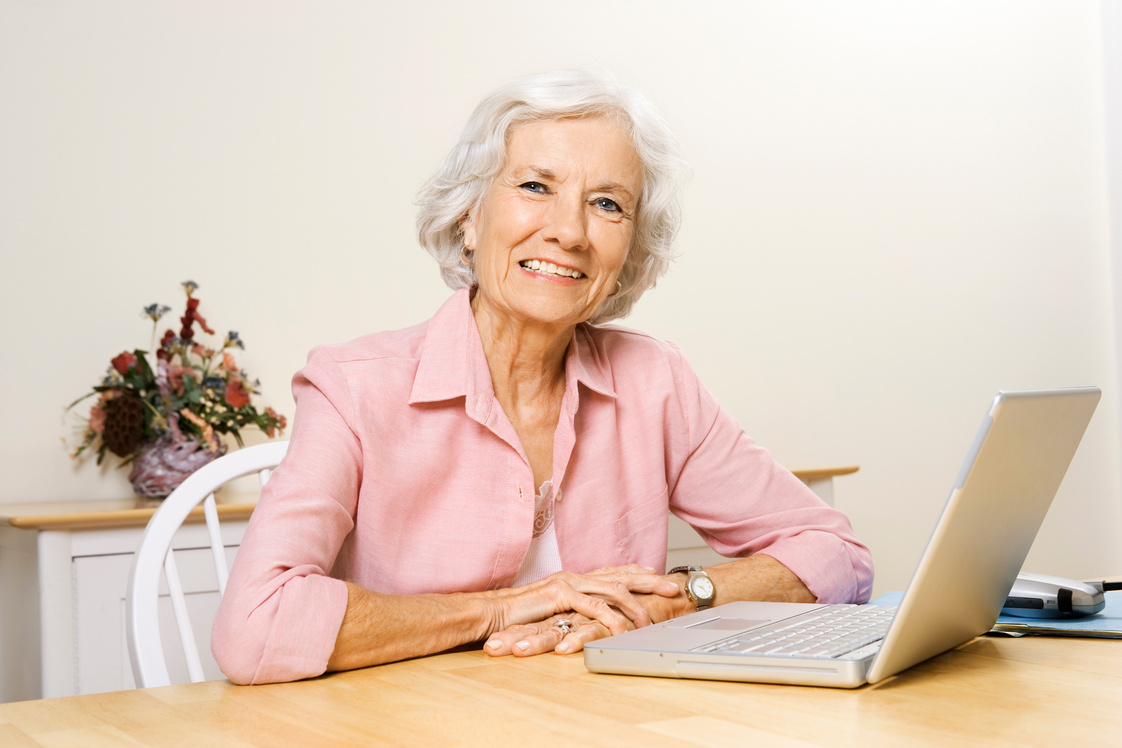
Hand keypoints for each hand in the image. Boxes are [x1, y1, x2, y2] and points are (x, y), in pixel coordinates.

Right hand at [482, 564, 679, 655]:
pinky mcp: (560, 595)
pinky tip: (625, 628)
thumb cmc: (515, 614)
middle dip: (650, 583)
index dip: (636, 573)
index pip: (611, 572)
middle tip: (674, 588)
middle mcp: (574, 576)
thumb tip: (581, 619)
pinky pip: (594, 607)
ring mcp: (568, 583)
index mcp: (572, 578)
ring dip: (636, 604)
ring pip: (613, 590)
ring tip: (654, 616)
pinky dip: (612, 617)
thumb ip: (566, 611)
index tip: (657, 574)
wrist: (490, 611)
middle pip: (620, 576)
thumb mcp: (548, 612)